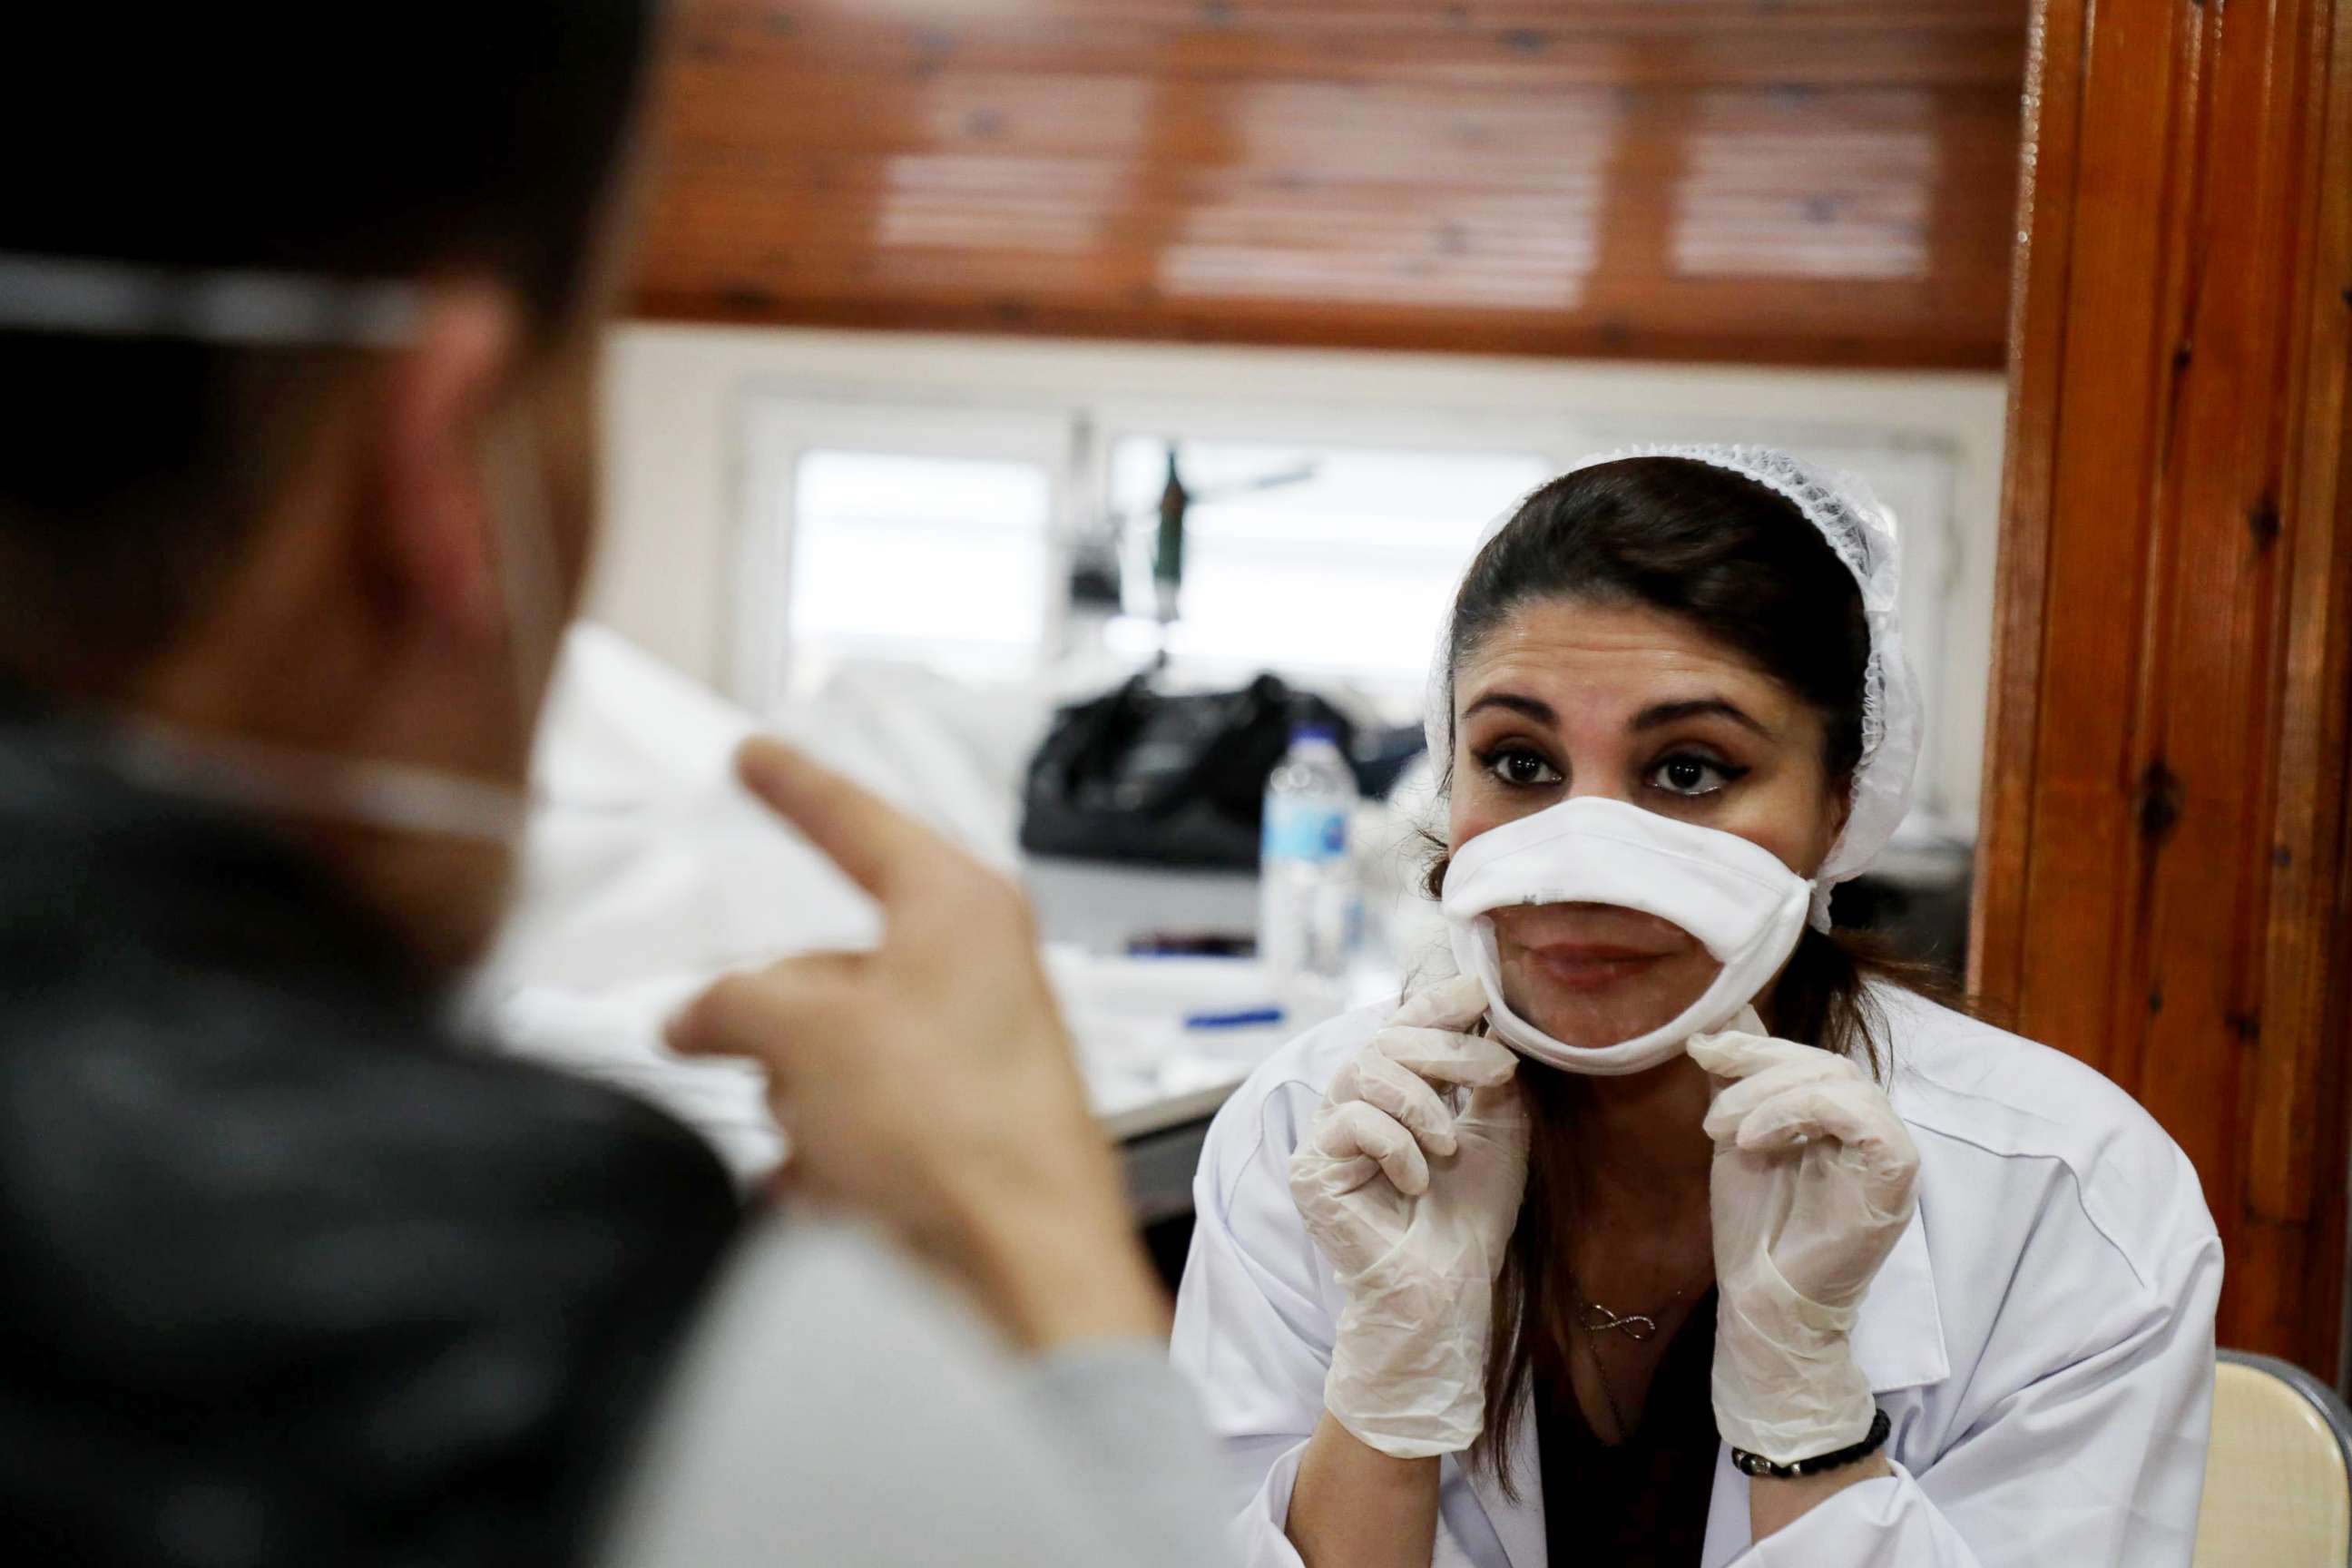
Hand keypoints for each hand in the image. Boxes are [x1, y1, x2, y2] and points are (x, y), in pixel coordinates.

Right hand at [666, 738, 1164, 1350]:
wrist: (1024, 1264)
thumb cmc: (961, 1134)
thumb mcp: (806, 1036)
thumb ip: (732, 1003)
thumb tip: (697, 1014)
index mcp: (960, 906)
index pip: (858, 819)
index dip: (795, 786)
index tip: (758, 757)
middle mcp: (976, 967)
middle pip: (825, 967)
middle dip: (775, 1023)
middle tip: (738, 1049)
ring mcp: (971, 1050)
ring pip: (831, 1053)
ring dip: (801, 1102)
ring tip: (822, 1144)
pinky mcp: (959, 1128)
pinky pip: (858, 1125)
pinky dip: (828, 1157)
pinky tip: (825, 1191)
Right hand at [1287, 974, 1529, 1457]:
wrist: (1447, 1288)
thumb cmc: (1470, 1217)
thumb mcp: (1497, 1131)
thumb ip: (1487, 1076)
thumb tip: (1493, 1017)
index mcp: (1394, 1093)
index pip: (1404, 1027)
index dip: (1438, 1001)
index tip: (1481, 985)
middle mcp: (1353, 1105)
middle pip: (1386, 1039)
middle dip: (1448, 1048)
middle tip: (1497, 1071)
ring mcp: (1327, 1136)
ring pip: (1366, 1070)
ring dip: (1424, 1103)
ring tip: (1450, 1145)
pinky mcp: (1311, 1168)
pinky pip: (1352, 1121)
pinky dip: (1398, 1146)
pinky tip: (1415, 1182)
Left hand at [1687, 1019, 1918, 1464]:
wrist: (1765, 1298)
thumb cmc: (1754, 1227)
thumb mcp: (1737, 1138)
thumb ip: (1737, 1085)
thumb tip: (1712, 1026)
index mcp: (1840, 1120)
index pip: (1810, 1059)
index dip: (1757, 1046)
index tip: (1703, 1049)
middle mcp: (1872, 1128)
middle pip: (1825, 1062)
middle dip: (1758, 1067)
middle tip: (1710, 1109)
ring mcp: (1890, 1148)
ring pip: (1840, 1079)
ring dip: (1770, 1094)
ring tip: (1724, 1131)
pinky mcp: (1897, 1170)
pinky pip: (1858, 1113)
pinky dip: (1798, 1112)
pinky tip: (1755, 1140)